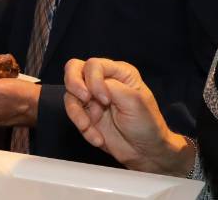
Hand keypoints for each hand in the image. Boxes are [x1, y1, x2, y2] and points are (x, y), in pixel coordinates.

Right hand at [61, 58, 194, 175]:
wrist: (145, 152)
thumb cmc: (147, 125)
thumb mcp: (134, 101)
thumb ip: (112, 87)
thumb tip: (90, 85)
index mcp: (120, 73)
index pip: (94, 65)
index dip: (94, 80)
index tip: (105, 100)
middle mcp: (103, 82)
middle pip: (74, 69)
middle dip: (74, 84)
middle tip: (84, 99)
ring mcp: (93, 98)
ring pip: (70, 94)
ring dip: (77, 113)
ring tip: (89, 128)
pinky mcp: (86, 115)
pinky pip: (73, 115)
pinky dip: (83, 128)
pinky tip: (98, 138)